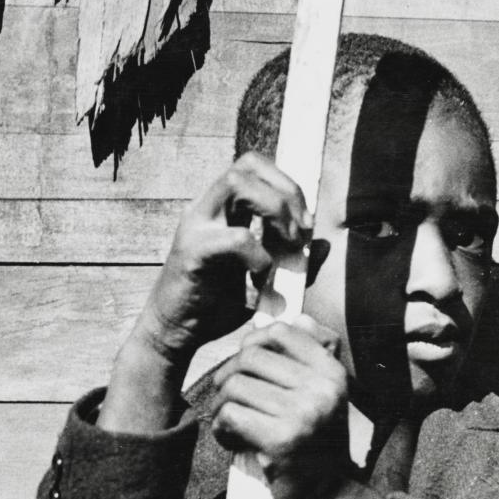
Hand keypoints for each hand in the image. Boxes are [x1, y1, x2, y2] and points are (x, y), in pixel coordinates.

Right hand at [133, 152, 311, 362]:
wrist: (176, 333)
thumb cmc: (216, 304)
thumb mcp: (262, 278)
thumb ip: (291, 260)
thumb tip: (322, 244)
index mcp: (220, 209)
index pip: (253, 166)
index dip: (286, 182)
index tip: (305, 220)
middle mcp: (205, 209)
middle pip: (247, 165)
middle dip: (286, 191)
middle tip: (301, 230)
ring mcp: (196, 227)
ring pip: (236, 183)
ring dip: (274, 209)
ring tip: (288, 243)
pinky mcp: (192, 253)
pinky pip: (235, 238)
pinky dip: (259, 254)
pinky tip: (261, 276)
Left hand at [211, 316, 349, 498]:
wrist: (326, 495)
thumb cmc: (316, 442)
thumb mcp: (322, 394)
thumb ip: (309, 354)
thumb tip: (293, 318)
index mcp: (332, 372)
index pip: (281, 332)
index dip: (254, 342)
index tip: (247, 363)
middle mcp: (322, 389)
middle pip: (250, 357)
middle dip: (230, 377)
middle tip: (231, 399)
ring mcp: (303, 414)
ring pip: (235, 386)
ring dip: (222, 406)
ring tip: (232, 422)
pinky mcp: (281, 440)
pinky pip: (231, 415)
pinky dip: (222, 428)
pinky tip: (232, 439)